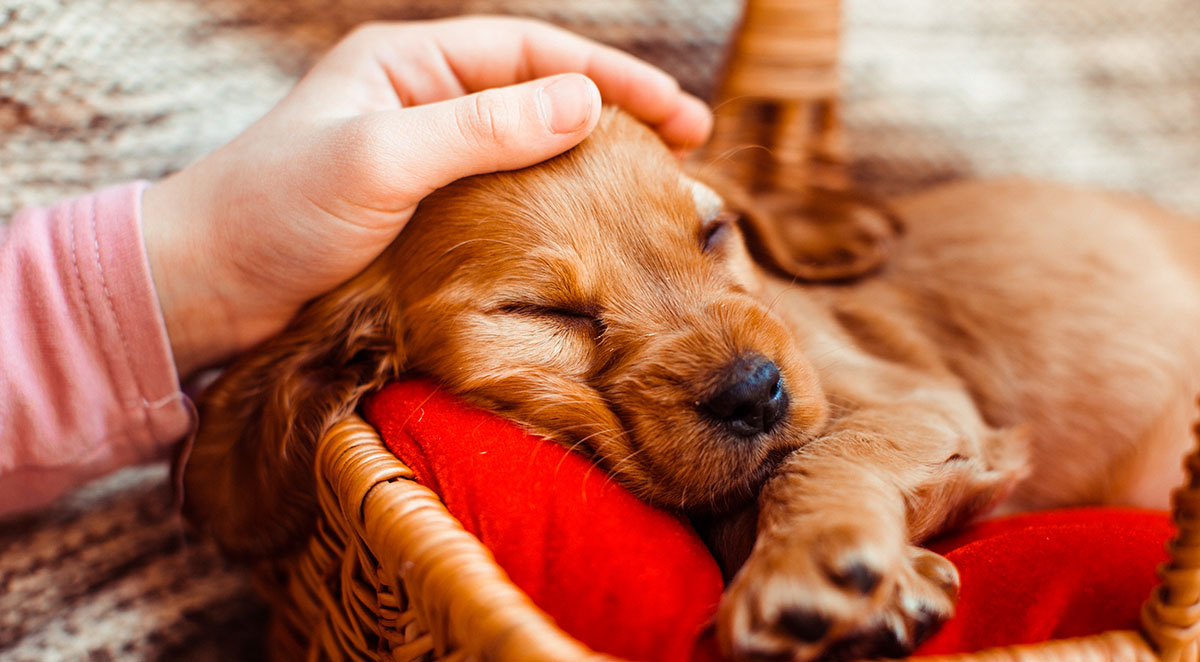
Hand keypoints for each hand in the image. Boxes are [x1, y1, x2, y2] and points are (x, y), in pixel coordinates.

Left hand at [142, 16, 711, 378]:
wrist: (205, 289)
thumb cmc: (273, 214)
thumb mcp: (380, 160)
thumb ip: (480, 128)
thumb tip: (586, 101)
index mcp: (408, 63)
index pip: (531, 52)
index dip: (609, 75)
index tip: (678, 114)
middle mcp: (421, 102)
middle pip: (539, 94)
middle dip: (614, 114)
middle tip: (687, 148)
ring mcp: (422, 160)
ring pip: (527, 149)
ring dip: (590, 164)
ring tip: (654, 189)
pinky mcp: (420, 214)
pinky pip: (504, 198)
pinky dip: (553, 208)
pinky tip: (585, 233)